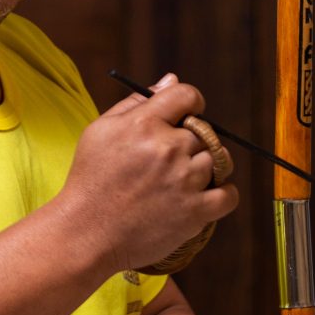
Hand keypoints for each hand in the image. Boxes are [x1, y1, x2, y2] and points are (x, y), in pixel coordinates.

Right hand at [60, 73, 239, 274]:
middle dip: (191, 142)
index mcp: (145, 123)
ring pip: (217, 161)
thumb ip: (137, 102)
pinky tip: (206, 194)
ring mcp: (184, 181)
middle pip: (203, 131)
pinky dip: (223, 194)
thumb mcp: (100, 131)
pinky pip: (229, 195)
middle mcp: (168, 148)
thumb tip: (171, 80)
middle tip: (171, 159)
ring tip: (181, 180)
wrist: (85, 234)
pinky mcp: (195, 213)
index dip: (190, 104)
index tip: (186, 117)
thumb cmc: (90, 180)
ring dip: (204, 168)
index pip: (188, 95)